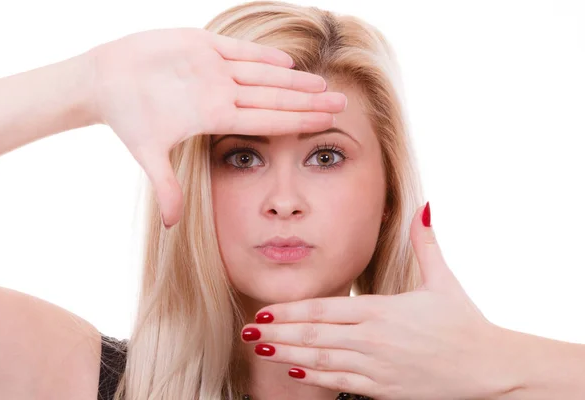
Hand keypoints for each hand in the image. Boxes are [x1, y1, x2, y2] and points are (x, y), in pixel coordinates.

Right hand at [87, 27, 346, 226]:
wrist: (105, 81)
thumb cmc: (126, 116)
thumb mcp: (147, 152)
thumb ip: (165, 186)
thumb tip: (171, 227)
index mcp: (214, 116)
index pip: (266, 121)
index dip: (296, 122)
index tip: (324, 126)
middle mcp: (221, 93)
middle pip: (274, 98)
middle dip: (308, 101)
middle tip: (342, 104)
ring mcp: (213, 69)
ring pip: (262, 74)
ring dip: (293, 79)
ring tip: (324, 83)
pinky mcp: (200, 45)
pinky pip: (237, 50)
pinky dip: (261, 53)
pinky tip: (288, 60)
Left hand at [241, 203, 519, 399]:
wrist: (488, 370)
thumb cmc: (465, 324)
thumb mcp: (444, 280)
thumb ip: (426, 243)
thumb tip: (425, 205)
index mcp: (382, 311)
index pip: (324, 309)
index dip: (290, 310)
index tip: (264, 310)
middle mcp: (373, 339)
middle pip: (314, 334)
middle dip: (277, 333)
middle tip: (248, 331)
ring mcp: (376, 367)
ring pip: (321, 359)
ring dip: (288, 354)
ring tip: (261, 350)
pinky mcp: (384, 389)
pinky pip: (341, 382)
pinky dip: (315, 376)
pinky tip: (295, 370)